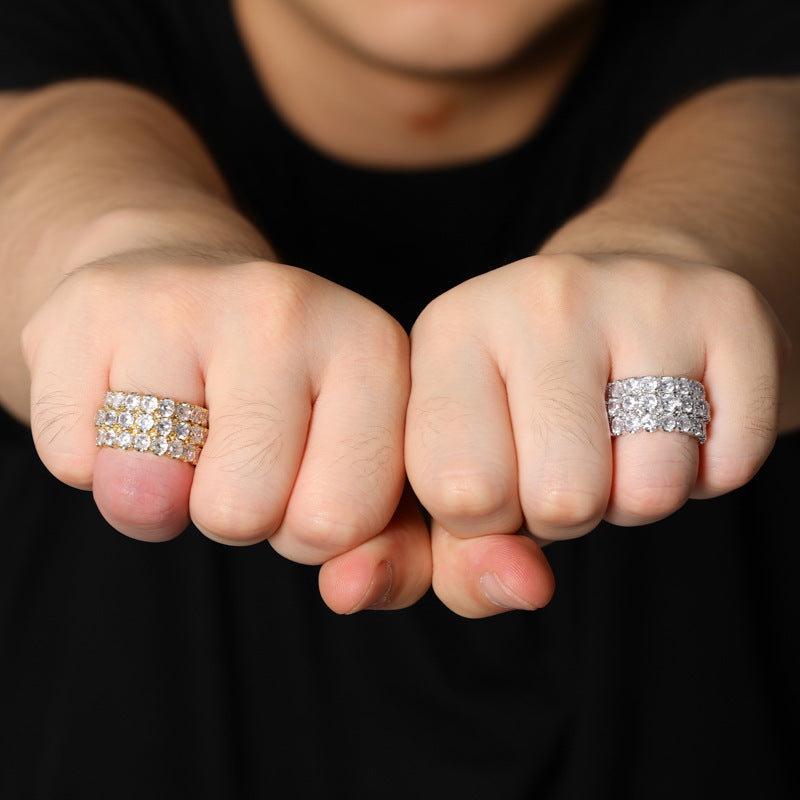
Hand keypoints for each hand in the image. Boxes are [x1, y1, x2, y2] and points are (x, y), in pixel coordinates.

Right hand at [22, 212, 430, 613]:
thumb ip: (390, 551)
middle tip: (235, 453)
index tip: (302, 478)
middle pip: (243, 514)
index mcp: (373, 350)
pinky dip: (93, 461)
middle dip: (236, 512)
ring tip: (182, 432)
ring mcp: (183, 299)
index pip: (342, 522)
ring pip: (151, 495)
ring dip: (160, 494)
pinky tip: (125, 402)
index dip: (309, 529)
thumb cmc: (287, 399)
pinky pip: (73, 462)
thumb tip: (351, 591)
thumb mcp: (364, 468)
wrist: (186, 287)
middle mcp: (287, 309)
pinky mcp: (89, 310)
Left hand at [405, 252, 786, 616]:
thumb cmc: (528, 405)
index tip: (498, 478)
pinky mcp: (727, 307)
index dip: (487, 520)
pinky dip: (708, 470)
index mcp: (451, 332)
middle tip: (566, 458)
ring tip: (620, 434)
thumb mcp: (463, 473)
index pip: (458, 490)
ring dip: (638, 493)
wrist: (622, 301)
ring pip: (652, 488)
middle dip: (565, 513)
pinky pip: (731, 464)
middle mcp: (536, 295)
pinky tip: (679, 413)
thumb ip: (461, 561)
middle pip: (560, 498)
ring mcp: (636, 291)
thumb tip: (522, 587)